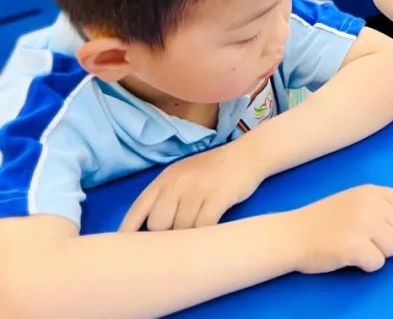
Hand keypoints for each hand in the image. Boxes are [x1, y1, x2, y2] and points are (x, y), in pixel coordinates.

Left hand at [119, 140, 268, 231]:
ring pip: (181, 229)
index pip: (137, 211)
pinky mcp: (218, 197)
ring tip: (197, 238)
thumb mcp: (182, 177)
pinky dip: (205, 236)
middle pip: (158, 225)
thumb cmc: (212, 171)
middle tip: (179, 240)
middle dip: (166, 236)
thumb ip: (163, 198)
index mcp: (163, 180)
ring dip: (189, 239)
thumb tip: (145, 232)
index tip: (127, 254)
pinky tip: (210, 236)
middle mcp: (177, 184)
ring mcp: (197, 189)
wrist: (247, 156)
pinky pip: (204, 227)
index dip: (128, 234)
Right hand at [291, 185, 392, 273]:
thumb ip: (379, 206)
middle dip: (392, 240)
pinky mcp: (354, 245)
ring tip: (358, 247)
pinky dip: (367, 265)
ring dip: (380, 254)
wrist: (291, 234)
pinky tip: (350, 257)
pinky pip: (378, 263)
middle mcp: (371, 204)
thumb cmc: (322, 220)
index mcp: (372, 191)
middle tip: (369, 240)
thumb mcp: (353, 201)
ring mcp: (362, 224)